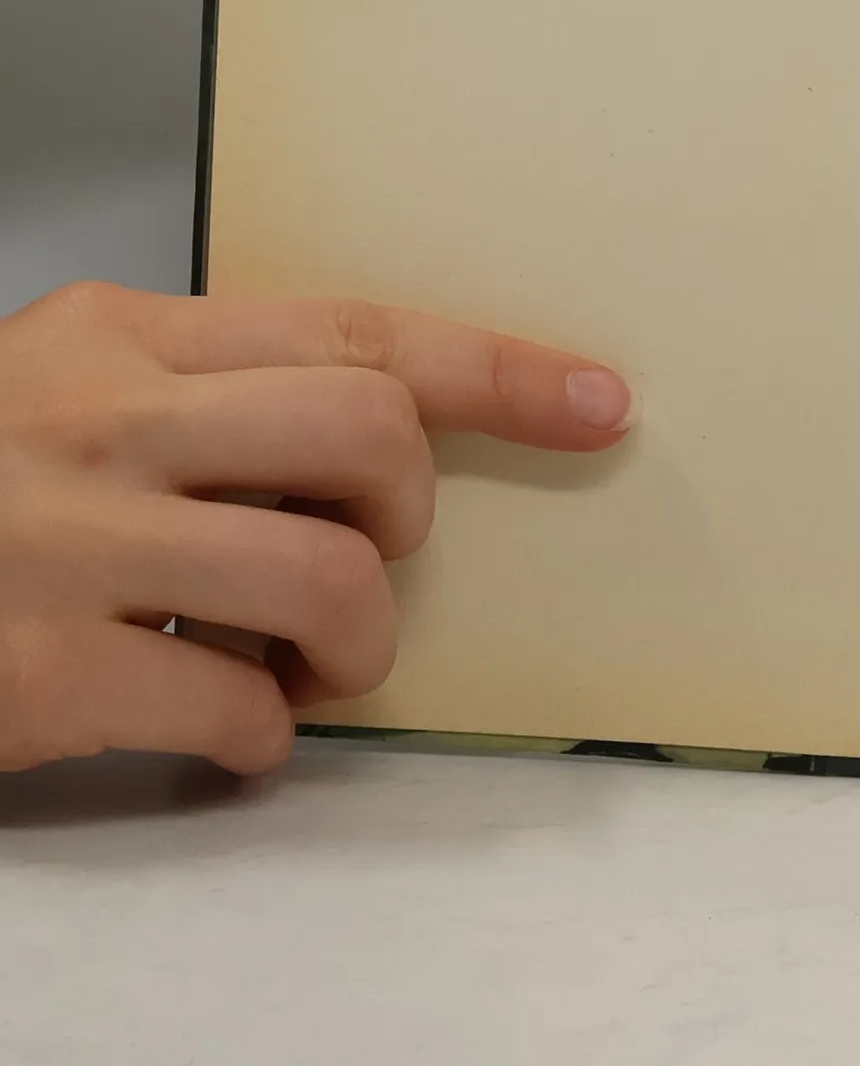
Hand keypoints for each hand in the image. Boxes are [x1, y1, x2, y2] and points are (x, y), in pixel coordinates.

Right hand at [0, 283, 629, 774]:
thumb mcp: (69, 399)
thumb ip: (210, 402)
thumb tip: (381, 450)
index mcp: (119, 338)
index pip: (356, 330)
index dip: (498, 368)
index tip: (597, 399)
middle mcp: (96, 419)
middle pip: (369, 434)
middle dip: (408, 513)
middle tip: (364, 555)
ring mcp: (61, 544)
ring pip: (330, 574)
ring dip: (358, 643)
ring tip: (305, 660)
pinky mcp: (32, 675)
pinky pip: (239, 708)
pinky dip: (265, 735)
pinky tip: (220, 723)